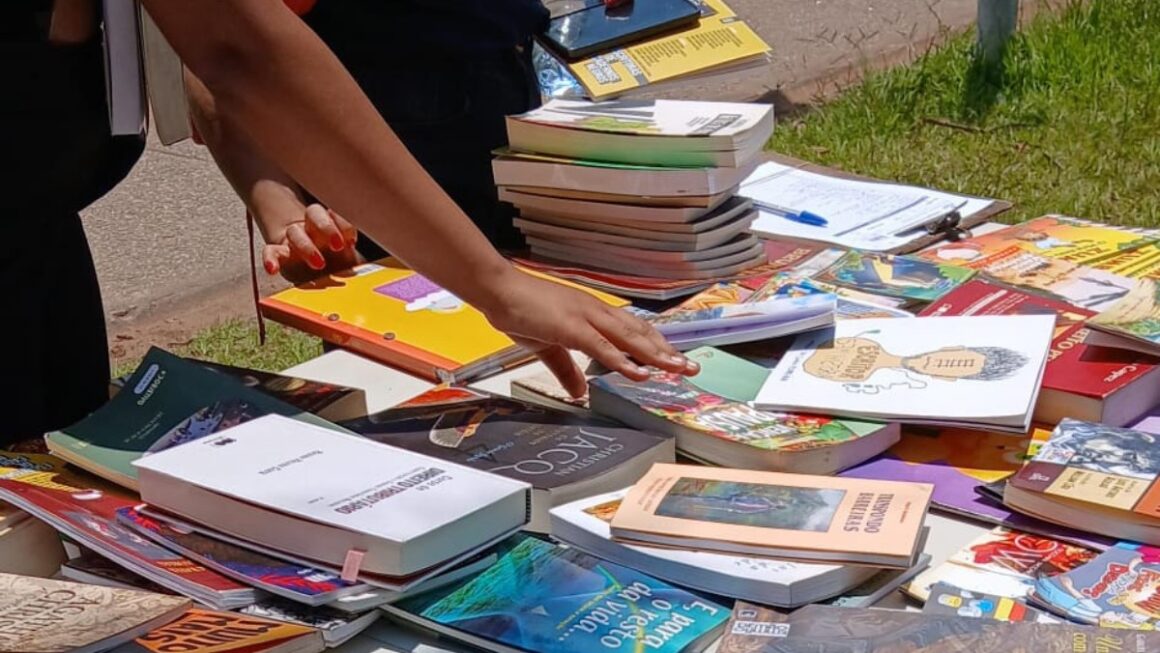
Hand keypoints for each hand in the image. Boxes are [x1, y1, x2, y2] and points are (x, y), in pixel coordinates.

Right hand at [262, 203, 361, 282]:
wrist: (310, 259)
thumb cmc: (334, 257)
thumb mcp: (348, 257)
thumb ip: (356, 260)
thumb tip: (366, 270)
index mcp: (331, 223)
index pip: (336, 214)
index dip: (344, 224)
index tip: (351, 241)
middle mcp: (312, 226)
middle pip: (314, 214)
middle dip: (327, 227)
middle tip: (338, 245)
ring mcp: (294, 238)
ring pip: (295, 232)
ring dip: (306, 246)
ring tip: (318, 263)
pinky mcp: (279, 252)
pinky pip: (270, 251)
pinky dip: (270, 259)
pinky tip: (272, 269)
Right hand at [479, 268, 698, 397]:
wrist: (498, 290)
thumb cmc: (521, 310)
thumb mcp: (547, 347)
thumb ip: (566, 369)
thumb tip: (578, 392)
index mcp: (592, 315)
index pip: (633, 330)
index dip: (655, 345)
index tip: (675, 359)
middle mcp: (596, 313)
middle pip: (640, 333)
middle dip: (667, 352)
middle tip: (692, 367)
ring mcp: (585, 318)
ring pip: (629, 339)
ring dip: (656, 355)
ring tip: (678, 369)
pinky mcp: (571, 327)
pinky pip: (602, 347)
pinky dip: (623, 361)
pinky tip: (640, 373)